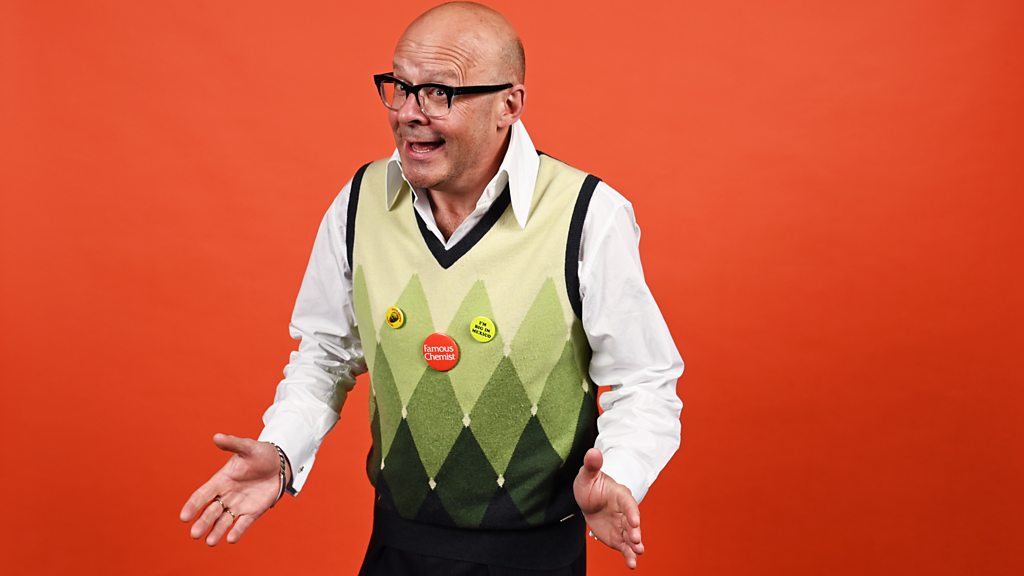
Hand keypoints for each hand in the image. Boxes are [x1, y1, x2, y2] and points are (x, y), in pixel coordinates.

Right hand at [179, 433, 286, 545]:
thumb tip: (216, 436)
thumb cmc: (259, 454)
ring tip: (210, 542)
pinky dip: (238, 531)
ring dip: (217, 531)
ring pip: (224, 520)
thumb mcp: (247, 447)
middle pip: (211, 512)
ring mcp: (239, 505)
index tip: (184, 517)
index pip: (202, 495)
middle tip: (195, 534)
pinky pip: (243, 523)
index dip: (193, 505)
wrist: (279, 463)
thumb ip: (233, 443)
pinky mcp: (252, 512)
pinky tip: (231, 539)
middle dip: (203, 522)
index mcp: (220, 480)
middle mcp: (226, 495)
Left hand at [573, 448, 643, 568]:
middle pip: (631, 521)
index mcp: (619, 494)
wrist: (588, 498)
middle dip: (635, 531)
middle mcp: (624, 511)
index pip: (628, 503)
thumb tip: (593, 452)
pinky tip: (631, 564)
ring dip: (634, 545)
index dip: (632, 511)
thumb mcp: (587, 474)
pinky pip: (624, 546)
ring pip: (630, 536)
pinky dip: (628, 555)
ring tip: (637, 554)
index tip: (635, 521)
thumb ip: (591, 465)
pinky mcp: (617, 536)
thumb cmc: (590, 483)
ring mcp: (622, 525)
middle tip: (636, 540)